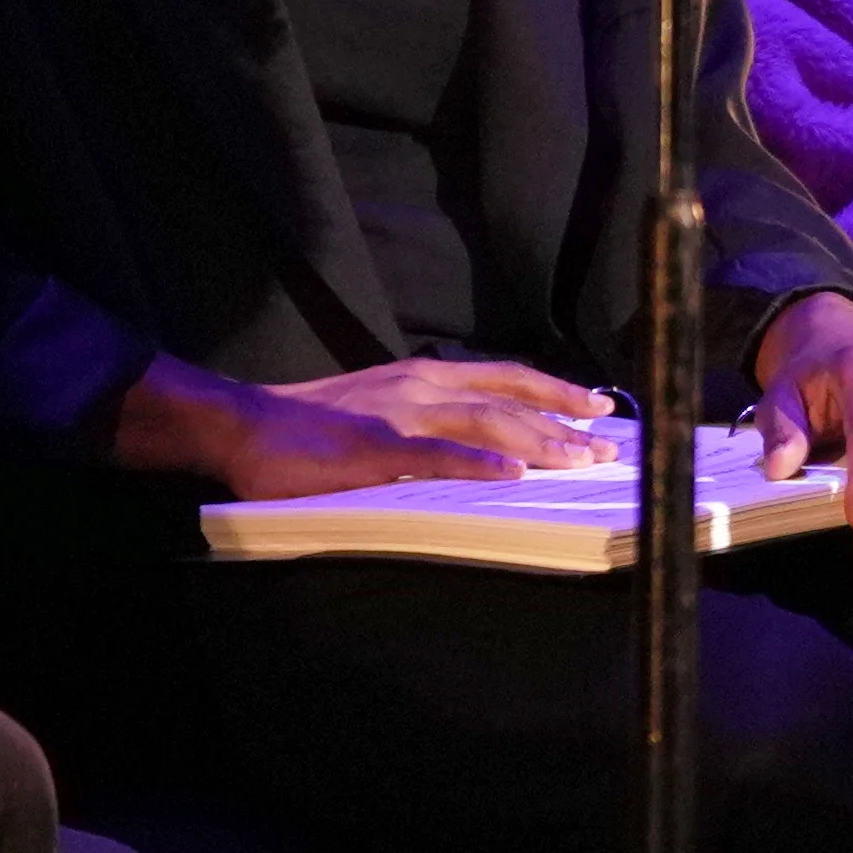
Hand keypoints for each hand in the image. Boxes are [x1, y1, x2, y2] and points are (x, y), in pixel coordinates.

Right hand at [134, 352, 621, 499]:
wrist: (245, 424)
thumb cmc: (312, 424)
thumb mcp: (381, 406)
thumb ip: (427, 418)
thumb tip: (479, 442)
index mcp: (422, 377)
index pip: (506, 377)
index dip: (555, 389)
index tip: (598, 405)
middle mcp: (420, 388)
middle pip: (508, 401)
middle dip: (563, 423)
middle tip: (607, 446)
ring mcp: (399, 416)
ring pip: (485, 423)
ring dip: (537, 442)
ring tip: (579, 460)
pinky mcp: (373, 449)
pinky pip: (433, 456)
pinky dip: (476, 463)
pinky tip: (510, 475)